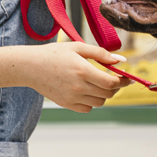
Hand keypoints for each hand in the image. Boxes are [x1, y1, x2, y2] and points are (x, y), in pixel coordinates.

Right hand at [0, 43, 132, 112]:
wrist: (30, 67)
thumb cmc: (54, 54)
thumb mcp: (78, 47)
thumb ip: (101, 53)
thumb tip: (121, 60)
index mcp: (83, 70)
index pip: (112, 82)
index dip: (123, 81)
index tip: (126, 77)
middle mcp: (79, 87)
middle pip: (108, 94)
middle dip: (116, 87)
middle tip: (115, 78)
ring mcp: (72, 98)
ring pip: (99, 102)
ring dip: (104, 94)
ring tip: (100, 84)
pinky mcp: (66, 104)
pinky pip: (87, 108)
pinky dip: (92, 102)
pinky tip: (88, 91)